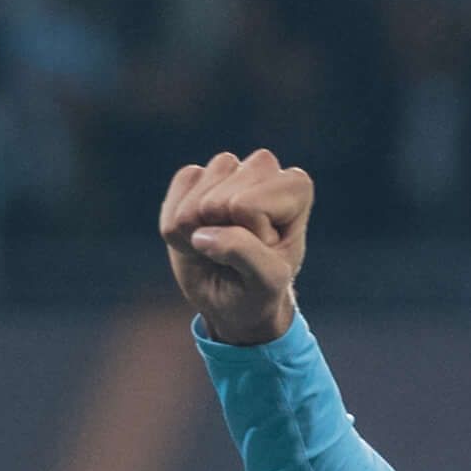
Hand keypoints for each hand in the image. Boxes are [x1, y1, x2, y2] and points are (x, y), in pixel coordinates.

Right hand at [159, 148, 312, 344]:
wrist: (233, 301)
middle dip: (222, 237)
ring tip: (221, 245)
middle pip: (217, 201)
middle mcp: (264, 168)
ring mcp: (228, 169)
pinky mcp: (194, 178)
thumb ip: (244, 254)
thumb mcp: (266, 282)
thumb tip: (201, 234)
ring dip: (199, 234)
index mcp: (296, 188)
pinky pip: (174, 202)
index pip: (247, 207)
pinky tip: (201, 236)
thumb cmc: (259, 290)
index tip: (265, 254)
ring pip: (194, 199)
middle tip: (240, 254)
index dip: (250, 239)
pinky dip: (178, 232)